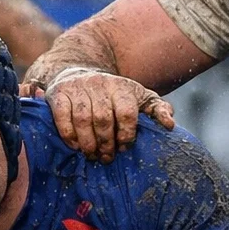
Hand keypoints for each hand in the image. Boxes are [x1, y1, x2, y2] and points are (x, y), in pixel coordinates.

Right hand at [45, 70, 174, 162]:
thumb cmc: (113, 93)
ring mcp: (77, 87)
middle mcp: (99, 84)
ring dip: (88, 143)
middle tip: (107, 157)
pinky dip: (69, 135)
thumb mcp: (139, 96)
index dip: (126, 134)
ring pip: (82, 119)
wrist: (78, 72)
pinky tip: (76, 146)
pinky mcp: (58, 94)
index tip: (124, 147)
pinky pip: (62, 116)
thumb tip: (170, 124)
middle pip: (103, 118)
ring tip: (92, 155)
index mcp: (121, 86)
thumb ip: (157, 109)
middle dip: (106, 143)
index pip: (126, 112)